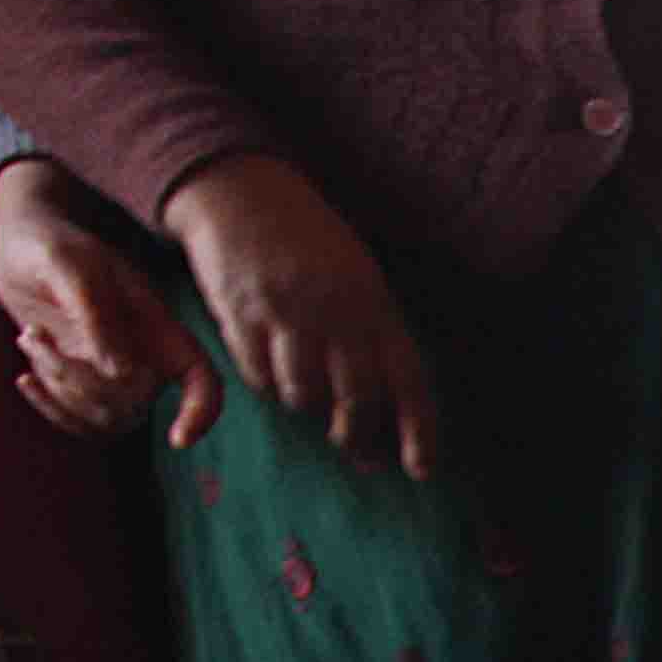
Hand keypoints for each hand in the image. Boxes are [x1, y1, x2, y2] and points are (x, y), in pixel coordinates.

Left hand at [0, 158, 221, 447]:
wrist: (21, 248)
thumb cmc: (50, 246)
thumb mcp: (68, 266)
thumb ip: (95, 315)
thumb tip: (118, 372)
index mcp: (158, 327)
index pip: (201, 379)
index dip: (201, 412)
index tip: (177, 439)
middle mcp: (144, 357)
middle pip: (136, 404)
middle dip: (77, 379)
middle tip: (35, 335)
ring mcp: (113, 374)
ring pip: (105, 419)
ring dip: (58, 388)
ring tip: (30, 339)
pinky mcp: (82, 384)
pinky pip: (79, 424)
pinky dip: (49, 408)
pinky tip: (25, 377)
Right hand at [157, 153, 438, 478]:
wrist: (240, 190)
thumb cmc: (308, 241)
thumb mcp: (358, 277)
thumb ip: (375, 336)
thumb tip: (388, 410)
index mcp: (373, 302)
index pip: (408, 380)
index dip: (418, 430)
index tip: (422, 470)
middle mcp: (334, 311)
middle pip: (356, 398)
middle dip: (357, 434)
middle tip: (356, 448)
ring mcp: (286, 314)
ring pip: (304, 395)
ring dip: (310, 409)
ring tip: (311, 401)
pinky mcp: (240, 315)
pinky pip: (258, 377)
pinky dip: (269, 386)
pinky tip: (273, 374)